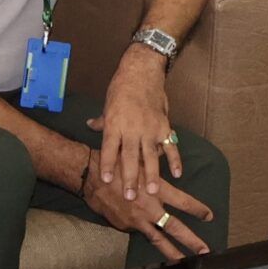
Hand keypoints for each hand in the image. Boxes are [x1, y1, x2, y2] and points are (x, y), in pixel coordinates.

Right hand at [76, 146, 213, 261]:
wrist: (90, 176)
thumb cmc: (116, 164)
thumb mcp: (140, 162)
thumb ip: (155, 168)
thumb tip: (165, 160)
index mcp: (157, 190)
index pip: (183, 202)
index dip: (197, 210)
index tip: (209, 216)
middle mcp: (149, 208)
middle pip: (175, 228)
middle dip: (192, 240)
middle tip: (205, 250)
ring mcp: (137, 220)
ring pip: (158, 240)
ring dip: (172, 252)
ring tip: (183, 260)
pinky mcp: (124, 226)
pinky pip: (139, 232)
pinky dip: (147, 236)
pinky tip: (153, 241)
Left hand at [90, 49, 184, 198]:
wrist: (142, 71)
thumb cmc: (121, 87)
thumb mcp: (107, 104)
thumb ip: (102, 121)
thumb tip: (90, 127)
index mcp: (114, 124)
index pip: (109, 149)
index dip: (107, 165)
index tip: (107, 181)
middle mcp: (131, 129)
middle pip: (129, 157)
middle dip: (129, 178)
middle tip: (130, 197)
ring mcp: (150, 128)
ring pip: (150, 156)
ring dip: (152, 175)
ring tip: (152, 192)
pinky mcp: (165, 126)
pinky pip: (171, 146)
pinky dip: (175, 160)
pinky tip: (177, 174)